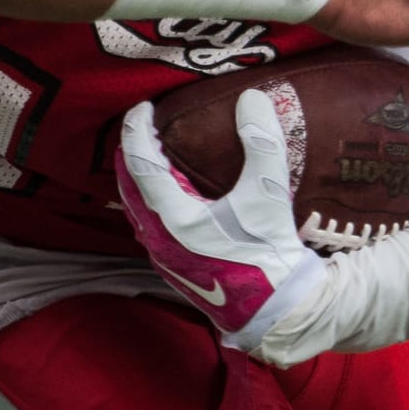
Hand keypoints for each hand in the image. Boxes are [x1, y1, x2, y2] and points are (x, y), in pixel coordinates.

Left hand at [115, 94, 326, 351]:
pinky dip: (151, 200)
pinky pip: (149, 224)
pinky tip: (171, 196)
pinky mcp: (176, 268)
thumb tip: (252, 97)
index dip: (138, 131)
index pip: (140, 164)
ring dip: (139, 179)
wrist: (279, 312)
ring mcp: (164, 257)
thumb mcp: (268, 194)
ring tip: (152, 155)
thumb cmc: (270, 256)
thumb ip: (261, 142)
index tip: (144, 107)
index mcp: (173, 219)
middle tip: (142, 126)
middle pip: (129, 186)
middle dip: (131, 153)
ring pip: (136, 208)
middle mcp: (159, 239)